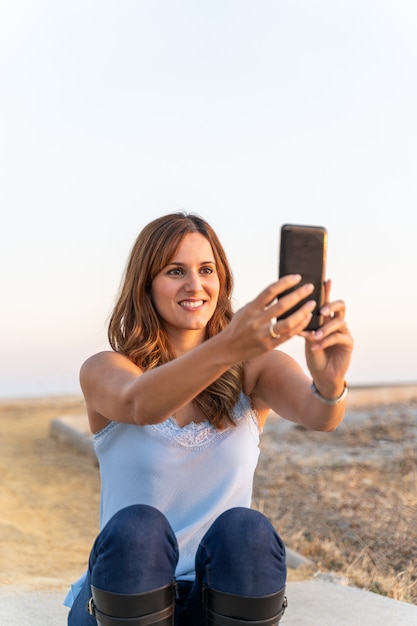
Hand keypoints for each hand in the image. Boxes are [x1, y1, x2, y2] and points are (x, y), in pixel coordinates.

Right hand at [224, 275, 316, 360]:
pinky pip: (288, 335)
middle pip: (282, 305)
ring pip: (288, 322)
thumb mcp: (245, 310)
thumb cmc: (238, 327)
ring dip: (302, 312)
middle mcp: (256, 321)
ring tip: (312, 304)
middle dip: (298, 295)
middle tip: (310, 287)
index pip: (270, 291)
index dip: (285, 283)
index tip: (297, 277)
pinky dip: (300, 326)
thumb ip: (260, 302)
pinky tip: (307, 318)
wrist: (227, 349)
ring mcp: (263, 334)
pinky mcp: (269, 346)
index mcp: (250, 309)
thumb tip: (279, 290)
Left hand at [301, 280, 353, 395]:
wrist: (322, 375)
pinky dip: (326, 341)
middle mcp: (337, 323)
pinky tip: (315, 346)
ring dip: (325, 328)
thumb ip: (305, 325)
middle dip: (331, 305)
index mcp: (326, 319)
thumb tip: (296, 312)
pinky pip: (339, 337)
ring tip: (314, 336)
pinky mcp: (348, 343)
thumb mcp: (307, 338)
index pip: (327, 301)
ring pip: (339, 322)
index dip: (328, 291)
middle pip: (340, 306)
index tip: (325, 281)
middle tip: (322, 310)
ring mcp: (344, 332)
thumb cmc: (314, 354)